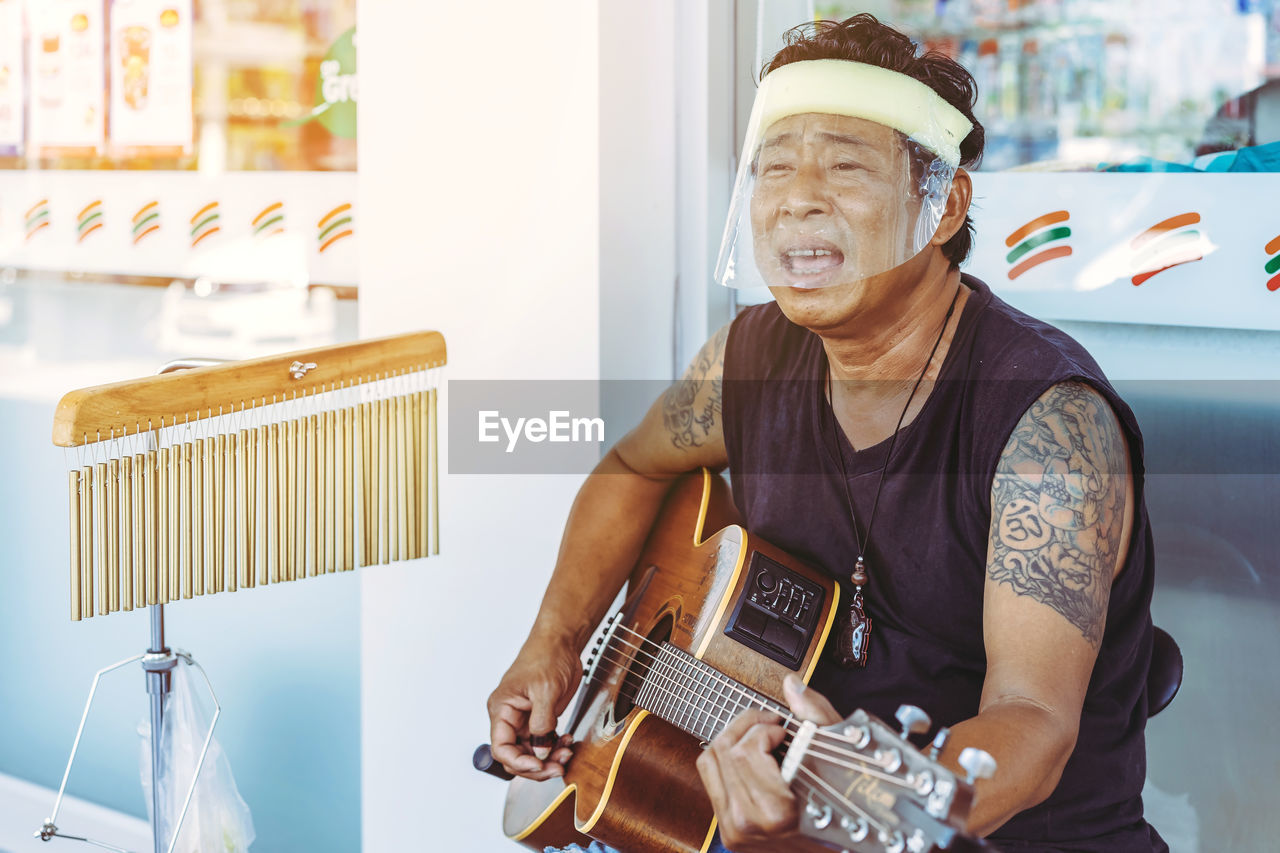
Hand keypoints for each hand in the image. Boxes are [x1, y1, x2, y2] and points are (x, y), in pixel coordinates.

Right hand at [486, 634, 580, 779]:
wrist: (562, 642)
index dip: (518, 762)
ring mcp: (525, 719)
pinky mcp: (540, 718)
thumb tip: (540, 750)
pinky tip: (567, 743)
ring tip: (566, 753)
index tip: (539, 765)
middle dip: (536, 765)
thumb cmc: (546, 655)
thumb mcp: (545, 690)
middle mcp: (510, 717)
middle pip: (516, 755)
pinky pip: (544, 743)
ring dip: (548, 758)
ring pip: (531, 752)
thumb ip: (542, 722)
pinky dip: (555, 748)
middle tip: (557, 766)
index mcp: (502, 709)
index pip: (501, 748)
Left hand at [695, 675, 840, 851]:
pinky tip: (749, 755)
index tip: (782, 729)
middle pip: (723, 751)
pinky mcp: (728, 832)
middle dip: (747, 726)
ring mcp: (734, 830)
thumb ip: (816, 719)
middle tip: (769, 724)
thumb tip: (791, 686)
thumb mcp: (841, 761)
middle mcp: (747, 823)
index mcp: (774, 812)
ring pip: (710, 762)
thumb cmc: (846, 815)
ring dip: (733, 738)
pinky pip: (709, 780)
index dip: (762, 728)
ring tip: (759, 736)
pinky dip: (725, 758)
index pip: (744, 751)